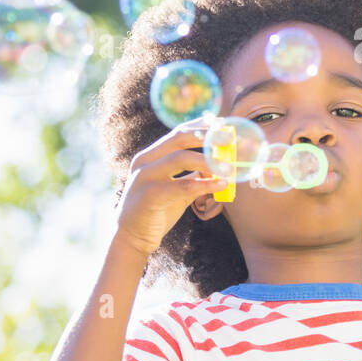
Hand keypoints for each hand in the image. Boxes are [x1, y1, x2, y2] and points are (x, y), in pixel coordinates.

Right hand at [114, 116, 229, 257]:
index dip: (200, 126)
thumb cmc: (157, 210)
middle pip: (178, 138)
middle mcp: (145, 161)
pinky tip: (221, 185)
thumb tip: (219, 166)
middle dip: (205, 135)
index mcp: (151, 155)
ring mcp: (144, 176)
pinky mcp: (149, 195)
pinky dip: (204, 184)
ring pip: (180, 158)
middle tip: (229, 138)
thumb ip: (194, 175)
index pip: (177, 133)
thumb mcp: (177, 187)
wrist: (133, 237)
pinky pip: (182, 186)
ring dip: (207, 160)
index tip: (221, 123)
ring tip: (228, 167)